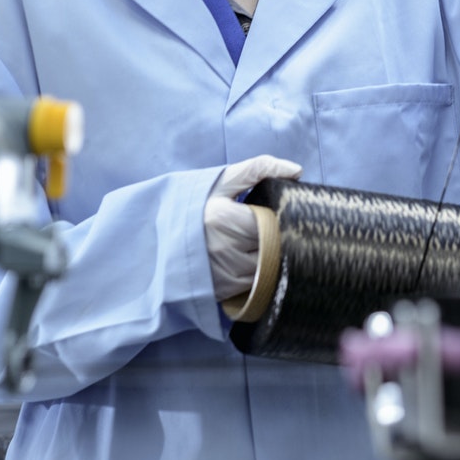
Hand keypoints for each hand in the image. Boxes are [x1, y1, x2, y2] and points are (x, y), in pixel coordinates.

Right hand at [204, 154, 300, 300]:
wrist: (162, 241)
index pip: (272, 222)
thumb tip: (297, 170)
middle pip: (273, 246)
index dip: (278, 218)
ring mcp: (224, 273)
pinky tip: (251, 259)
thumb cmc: (196, 206)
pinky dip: (261, 272)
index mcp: (224, 218)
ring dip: (271, 256)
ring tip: (259, 243)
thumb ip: (258, 169)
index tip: (275, 213)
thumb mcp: (222, 182)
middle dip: (277, 237)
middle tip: (270, 229)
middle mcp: (224, 249)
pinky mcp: (225, 290)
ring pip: (269, 267)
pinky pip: (258, 283)